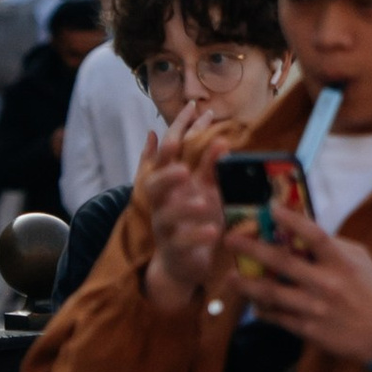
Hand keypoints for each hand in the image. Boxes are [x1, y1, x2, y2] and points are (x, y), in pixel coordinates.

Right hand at [137, 113, 231, 315]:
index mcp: (170, 183)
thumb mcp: (206, 189)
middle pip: (154, 184)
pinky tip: (213, 231)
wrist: (184, 261)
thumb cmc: (196, 218)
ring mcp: (165, 227)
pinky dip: (197, 236)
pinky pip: (182, 243)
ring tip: (203, 203)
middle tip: (184, 169)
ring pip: (166, 215)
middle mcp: (162, 202)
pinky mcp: (174, 249)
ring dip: (184, 208)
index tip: (194, 109)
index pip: (169, 154)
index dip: (178, 131)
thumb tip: (217, 135)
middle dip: (166, 174)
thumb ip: (209, 165)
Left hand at [231, 204, 371, 364]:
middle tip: (230, 240)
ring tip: (230, 277)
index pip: (313, 235)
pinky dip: (262, 309)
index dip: (291, 220)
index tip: (269, 208)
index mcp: (341, 262)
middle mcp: (326, 284)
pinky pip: (276, 317)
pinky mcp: (307, 329)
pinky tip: (253, 302)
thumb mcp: (361, 261)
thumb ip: (335, 247)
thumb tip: (303, 234)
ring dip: (247, 284)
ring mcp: (314, 308)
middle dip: (252, 249)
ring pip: (271, 294)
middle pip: (282, 262)